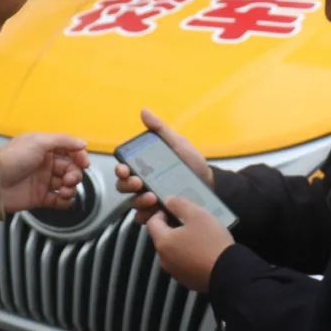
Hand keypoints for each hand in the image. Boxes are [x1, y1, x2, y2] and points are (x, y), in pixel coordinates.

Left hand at [0, 132, 89, 213]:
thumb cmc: (11, 158)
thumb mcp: (38, 141)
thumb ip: (63, 140)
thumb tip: (82, 142)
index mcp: (46, 149)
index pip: (70, 151)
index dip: (79, 156)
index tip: (84, 162)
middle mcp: (46, 165)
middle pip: (71, 169)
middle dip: (75, 174)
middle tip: (70, 178)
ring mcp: (44, 182)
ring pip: (67, 185)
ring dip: (72, 188)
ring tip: (66, 190)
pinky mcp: (41, 198)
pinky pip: (59, 201)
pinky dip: (66, 201)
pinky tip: (64, 199)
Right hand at [114, 109, 212, 223]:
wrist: (210, 184)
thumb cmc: (191, 162)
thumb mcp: (177, 143)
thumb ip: (160, 129)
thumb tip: (144, 111)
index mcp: (143, 167)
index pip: (123, 169)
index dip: (120, 169)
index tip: (125, 169)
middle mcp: (142, 184)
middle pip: (123, 187)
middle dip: (127, 185)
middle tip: (139, 182)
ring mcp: (149, 201)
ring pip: (133, 203)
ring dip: (138, 201)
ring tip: (152, 197)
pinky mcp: (158, 215)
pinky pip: (145, 219)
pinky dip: (147, 217)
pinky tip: (157, 212)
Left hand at [146, 196, 233, 292]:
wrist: (229, 273)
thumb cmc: (211, 242)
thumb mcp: (197, 215)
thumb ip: (179, 204)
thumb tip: (168, 201)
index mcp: (163, 242)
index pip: (152, 222)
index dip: (162, 212)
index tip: (177, 210)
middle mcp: (164, 259)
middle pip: (163, 237)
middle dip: (174, 228)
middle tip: (192, 222)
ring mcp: (175, 272)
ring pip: (173, 251)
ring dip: (182, 242)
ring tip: (201, 236)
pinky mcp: (187, 281)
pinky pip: (183, 263)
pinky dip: (190, 256)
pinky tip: (205, 252)